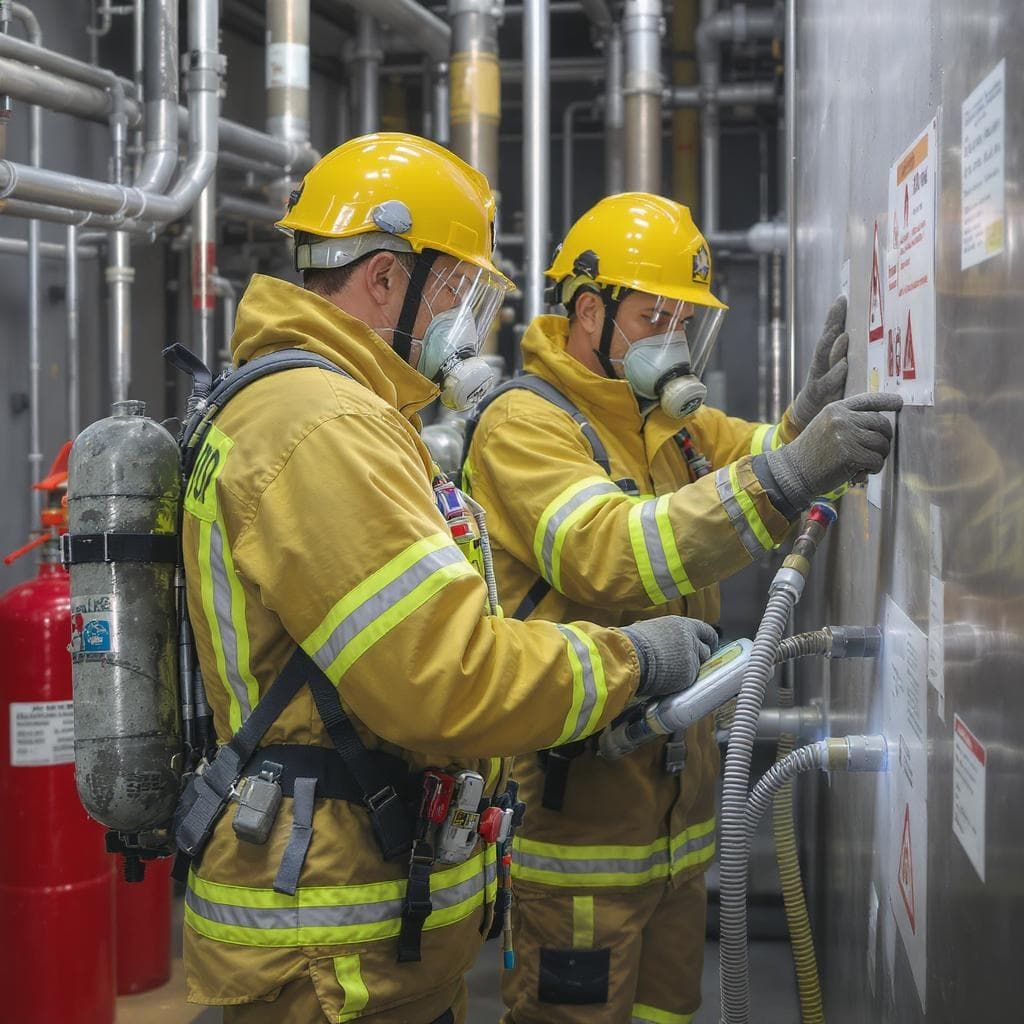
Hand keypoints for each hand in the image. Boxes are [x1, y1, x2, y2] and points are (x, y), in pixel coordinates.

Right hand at [621, 616, 719, 699]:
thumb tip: (666, 641)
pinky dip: (680, 682)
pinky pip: (688, 680)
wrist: (629, 658)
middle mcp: (691, 639)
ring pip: (697, 667)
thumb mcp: (652, 630)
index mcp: (682, 625)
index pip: (707, 631)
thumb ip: (667, 635)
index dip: (709, 640)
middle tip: (686, 664)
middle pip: (706, 651)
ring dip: (688, 670)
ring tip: (669, 672)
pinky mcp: (688, 675)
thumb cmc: (633, 643)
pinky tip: (667, 679)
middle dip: (699, 658)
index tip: (709, 646)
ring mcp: (691, 658)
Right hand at [766, 391, 903, 509]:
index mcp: (836, 409)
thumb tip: (878, 426)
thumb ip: (847, 421)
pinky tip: (862, 473)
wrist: (792, 471)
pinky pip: (876, 460)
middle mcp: (842, 418)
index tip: (899, 403)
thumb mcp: (824, 426)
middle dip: (885, 438)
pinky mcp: (849, 454)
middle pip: (881, 422)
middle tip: (880, 451)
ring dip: (880, 456)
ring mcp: (845, 435)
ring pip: (881, 443)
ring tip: (868, 464)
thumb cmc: (810, 453)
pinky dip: (874, 468)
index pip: (867, 400)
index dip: (886, 400)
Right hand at [791, 295, 849, 427]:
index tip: (842, 298)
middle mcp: (820, 366)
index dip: (835, 317)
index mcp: (826, 359)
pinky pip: (828, 383)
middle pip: (825, 340)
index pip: (830, 334)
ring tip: (844, 335)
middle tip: (839, 306)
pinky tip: (844, 365)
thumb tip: (875, 346)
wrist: (807, 419)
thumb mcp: (841, 376)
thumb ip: (852, 362)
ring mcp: (818, 380)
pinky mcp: (819, 396)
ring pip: (824, 359)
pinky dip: (836, 374)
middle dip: (832, 323)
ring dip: (834, 347)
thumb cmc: (829, 396)